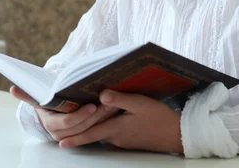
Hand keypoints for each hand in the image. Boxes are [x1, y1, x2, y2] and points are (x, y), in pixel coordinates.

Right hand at [10, 86, 118, 140]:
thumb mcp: (36, 98)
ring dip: (103, 117)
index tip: (91, 105)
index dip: (80, 115)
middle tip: (109, 103)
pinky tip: (113, 109)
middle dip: (97, 115)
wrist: (47, 113)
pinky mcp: (82, 134)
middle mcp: (61, 133)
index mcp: (50, 123)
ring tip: (114, 103)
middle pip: (82, 127)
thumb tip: (12, 89)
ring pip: (91, 129)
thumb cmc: (43, 102)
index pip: (67, 122)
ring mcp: (73, 135)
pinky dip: (104, 119)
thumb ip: (26, 94)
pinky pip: (95, 129)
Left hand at [58, 89, 182, 153]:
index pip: (90, 134)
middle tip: (62, 137)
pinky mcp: (128, 140)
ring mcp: (122, 140)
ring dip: (89, 131)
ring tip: (76, 126)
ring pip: (101, 134)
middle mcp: (116, 137)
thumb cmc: (159, 117)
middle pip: (93, 135)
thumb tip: (101, 95)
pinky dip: (101, 129)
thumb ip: (119, 99)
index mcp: (116, 128)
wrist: (176, 134)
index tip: (61, 143)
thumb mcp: (139, 103)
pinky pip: (110, 134)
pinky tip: (100, 122)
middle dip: (77, 136)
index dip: (75, 138)